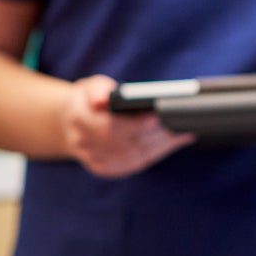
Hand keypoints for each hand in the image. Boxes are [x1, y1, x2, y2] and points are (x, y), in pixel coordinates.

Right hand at [61, 75, 193, 177]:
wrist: (72, 123)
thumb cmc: (89, 99)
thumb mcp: (91, 86)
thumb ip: (98, 90)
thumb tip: (103, 100)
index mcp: (78, 118)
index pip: (109, 126)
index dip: (135, 124)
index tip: (156, 118)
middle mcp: (84, 143)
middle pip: (126, 143)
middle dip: (154, 134)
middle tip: (179, 124)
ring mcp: (94, 159)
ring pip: (134, 156)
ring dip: (161, 145)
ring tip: (183, 131)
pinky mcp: (106, 169)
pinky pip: (135, 163)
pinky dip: (156, 152)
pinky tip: (173, 141)